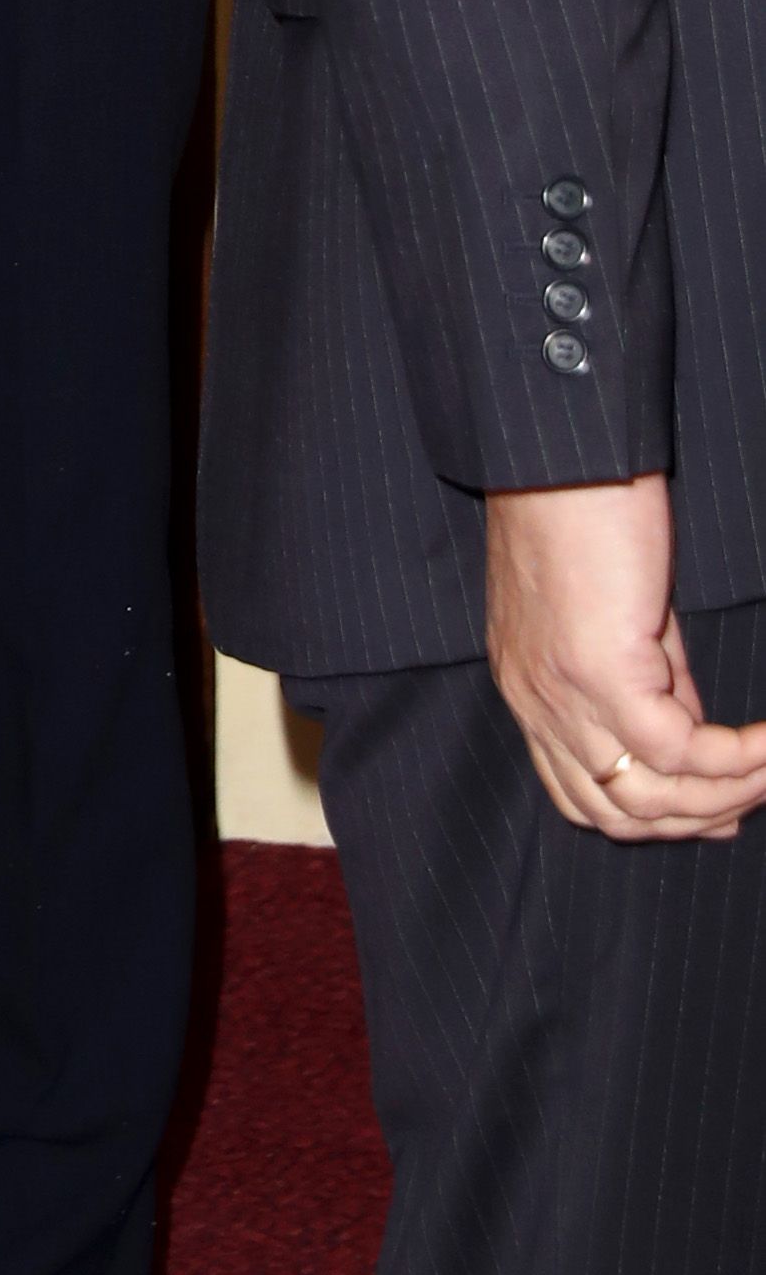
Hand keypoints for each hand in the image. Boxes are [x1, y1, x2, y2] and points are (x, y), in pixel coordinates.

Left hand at [484, 471, 765, 837]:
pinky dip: (735, 757)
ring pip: (650, 798)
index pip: (583, 797)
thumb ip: (654, 683)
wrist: (558, 455)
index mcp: (531, 694)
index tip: (722, 811)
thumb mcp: (620, 619)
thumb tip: (700, 735)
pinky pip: (678, 749)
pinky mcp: (598, 672)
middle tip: (758, 793)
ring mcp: (562, 695)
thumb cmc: (583, 513)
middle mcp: (536, 707)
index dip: (657, 817)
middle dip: (698, 818)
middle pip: (616, 814)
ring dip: (727, 793)